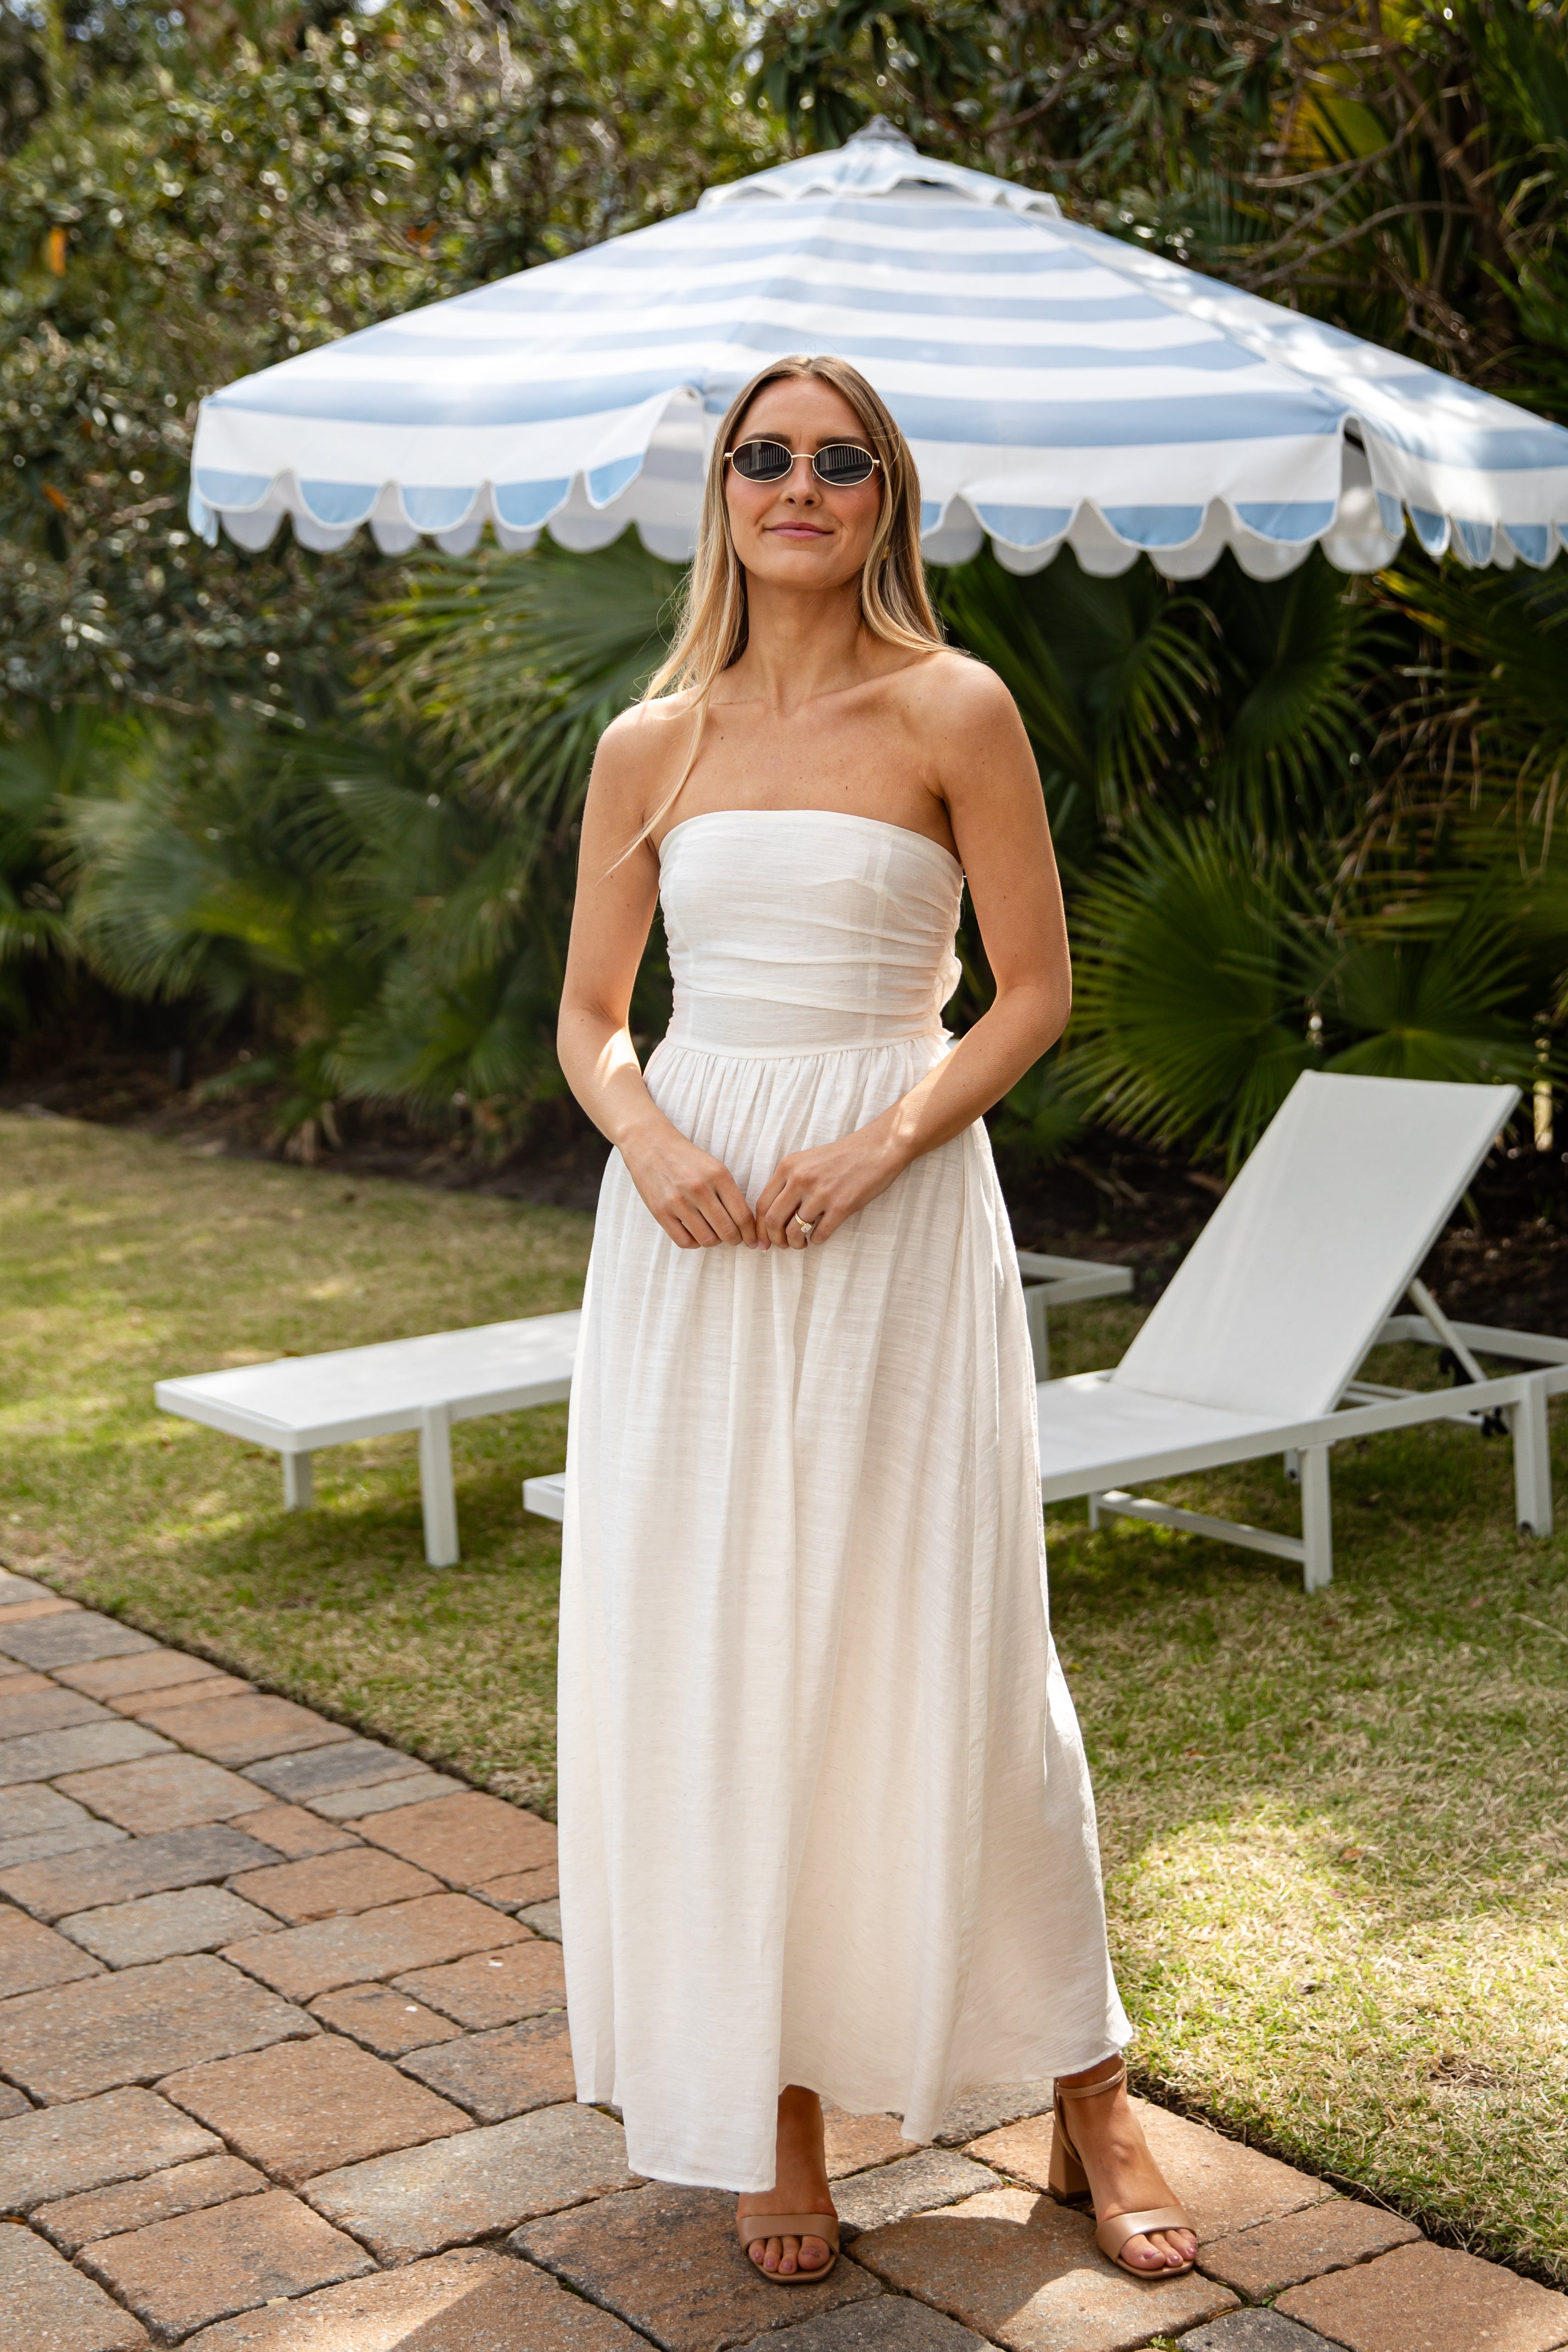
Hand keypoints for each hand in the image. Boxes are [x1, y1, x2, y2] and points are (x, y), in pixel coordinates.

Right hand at [619, 1120, 757, 1250]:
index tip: (752, 1240)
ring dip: (714, 1242)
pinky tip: (695, 1235)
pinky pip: (684, 1241)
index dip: (750, 1234)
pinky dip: (694, 1243)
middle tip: (734, 1240)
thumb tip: (745, 1225)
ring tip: (714, 1235)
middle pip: (727, 1231)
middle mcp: (699, 1188)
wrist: (650, 1144)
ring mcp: (678, 1201)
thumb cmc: (686, 1158)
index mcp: (718, 1175)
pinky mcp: (660, 1211)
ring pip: (707, 1239)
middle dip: (735, 1240)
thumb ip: (729, 1193)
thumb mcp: (714, 1167)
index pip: (742, 1215)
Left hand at [754, 1120, 904, 1249]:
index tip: (763, 1240)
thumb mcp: (806, 1161)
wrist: (876, 1149)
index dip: (760, 1228)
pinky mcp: (842, 1206)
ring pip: (794, 1232)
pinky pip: (819, 1235)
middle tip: (781, 1245)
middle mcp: (801, 1179)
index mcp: (788, 1167)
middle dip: (774, 1239)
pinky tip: (819, 1236)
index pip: (762, 1204)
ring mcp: (821, 1193)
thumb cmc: (841, 1158)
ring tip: (801, 1243)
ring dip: (795, 1244)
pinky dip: (816, 1241)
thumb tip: (772, 1217)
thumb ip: (788, 1183)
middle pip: (773, 1220)